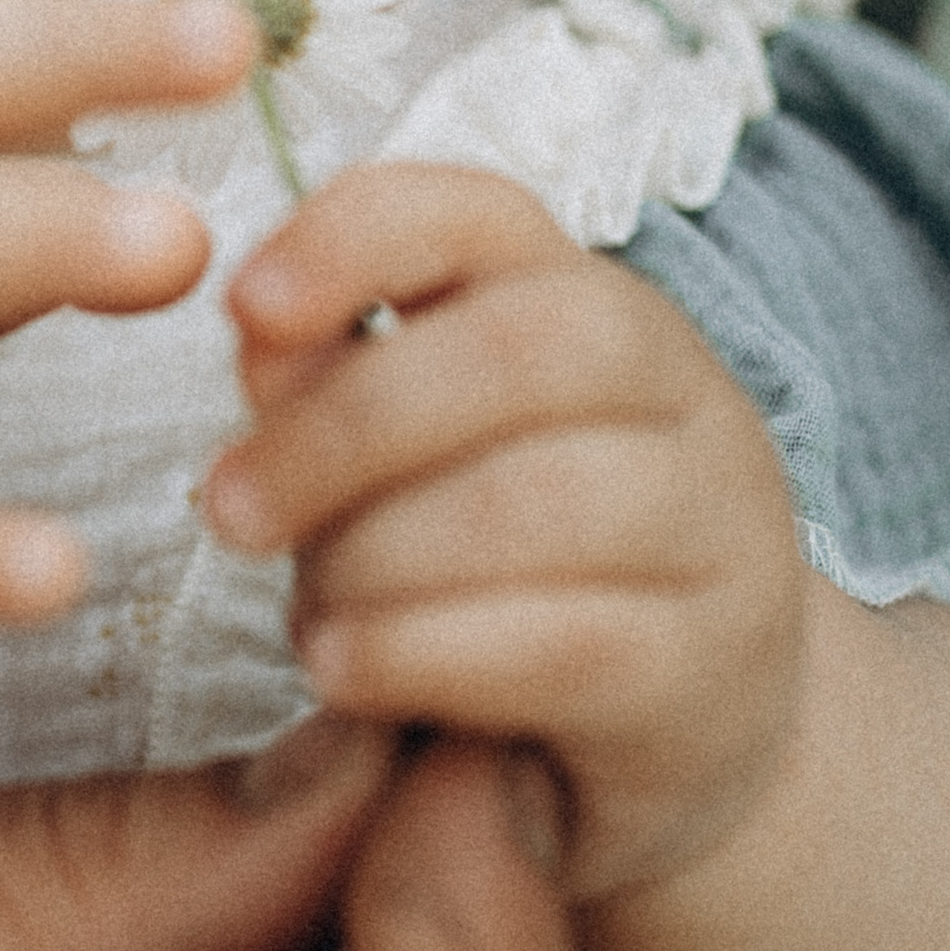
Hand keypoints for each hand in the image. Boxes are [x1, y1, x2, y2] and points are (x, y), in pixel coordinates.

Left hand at [205, 162, 806, 902]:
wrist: (679, 737)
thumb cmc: (508, 576)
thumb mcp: (414, 468)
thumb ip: (337, 393)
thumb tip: (261, 338)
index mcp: (588, 303)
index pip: (481, 213)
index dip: (355, 239)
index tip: (244, 306)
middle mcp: (682, 392)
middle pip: (520, 350)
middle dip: (344, 428)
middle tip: (231, 509)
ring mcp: (719, 529)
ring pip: (543, 500)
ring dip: (381, 557)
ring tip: (308, 617)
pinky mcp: (710, 671)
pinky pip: (565, 644)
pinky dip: (426, 653)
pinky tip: (349, 672)